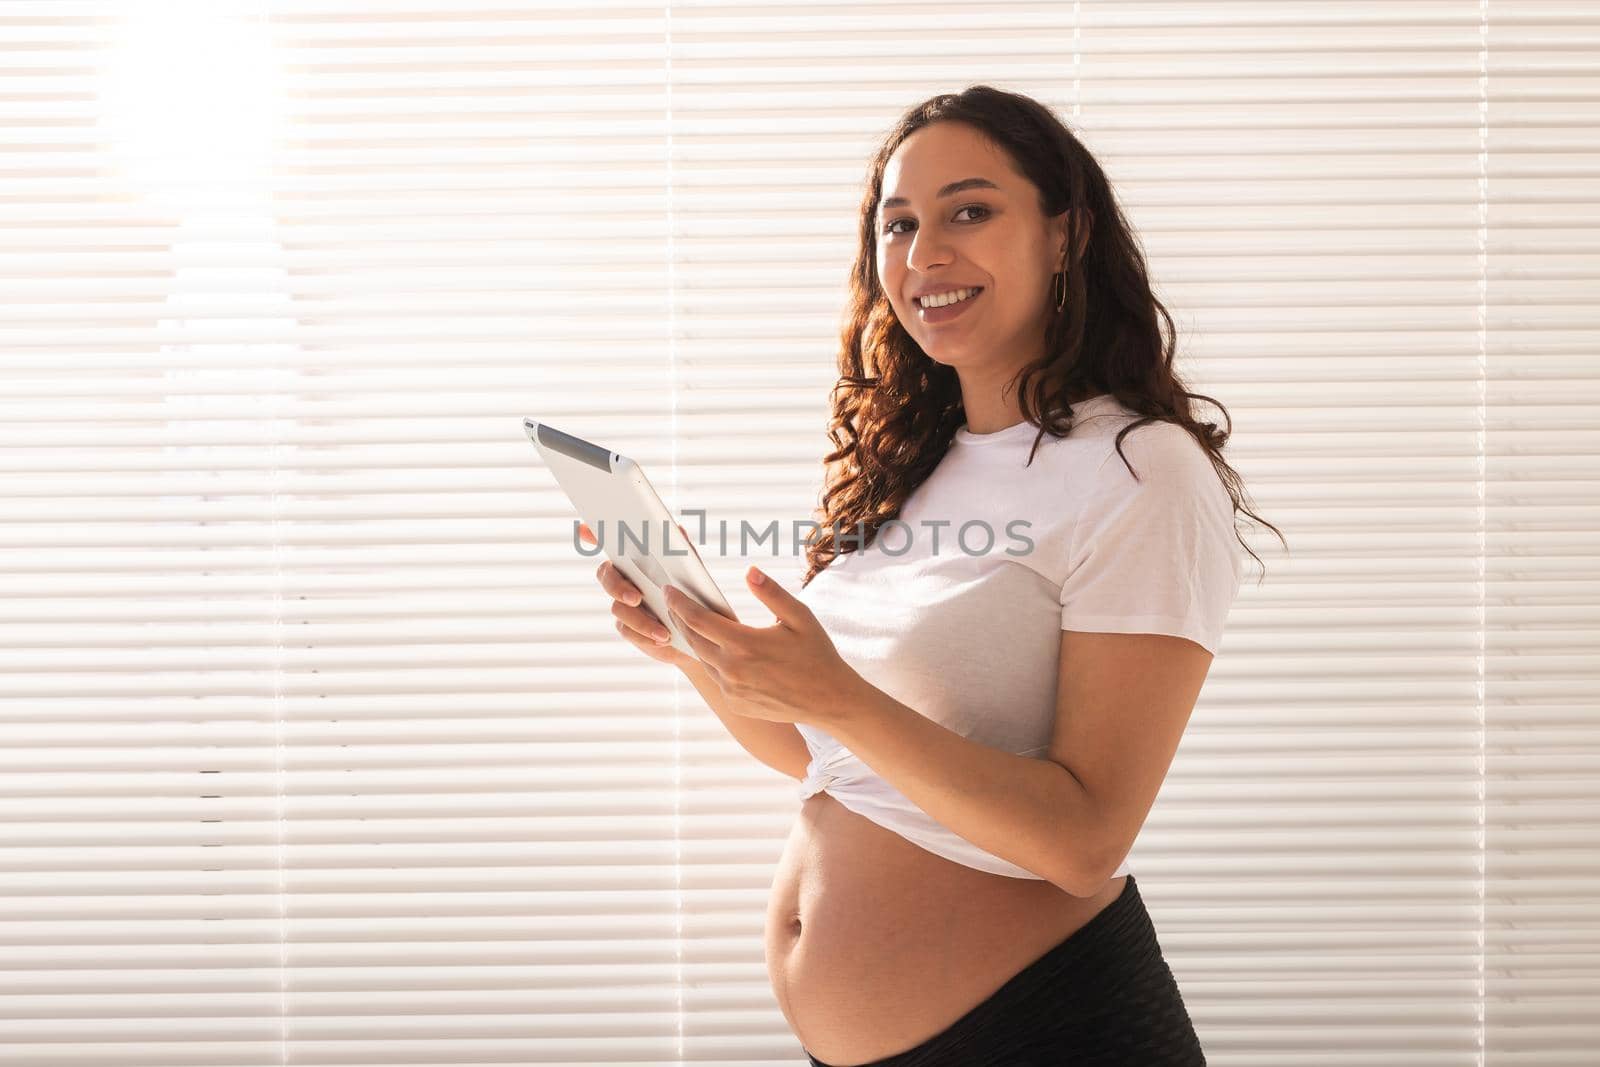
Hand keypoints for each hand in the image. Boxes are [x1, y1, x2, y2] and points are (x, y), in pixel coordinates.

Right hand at [580, 521, 696, 671]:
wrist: (699, 634)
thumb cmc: (690, 597)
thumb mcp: (690, 572)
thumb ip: (682, 552)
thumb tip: (678, 529)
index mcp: (637, 562)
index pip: (612, 545)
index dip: (594, 535)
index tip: (583, 529)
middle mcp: (625, 580)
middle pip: (607, 577)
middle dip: (618, 587)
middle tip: (636, 598)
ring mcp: (624, 605)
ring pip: (618, 608)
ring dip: (641, 620)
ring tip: (663, 632)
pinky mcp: (628, 628)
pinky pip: (627, 631)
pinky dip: (644, 636)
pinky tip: (661, 640)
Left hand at [662, 566, 862, 725]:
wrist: (829, 699)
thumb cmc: (817, 654)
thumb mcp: (799, 617)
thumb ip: (771, 593)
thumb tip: (748, 571)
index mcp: (744, 644)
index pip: (698, 619)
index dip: (679, 602)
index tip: (669, 590)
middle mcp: (732, 670)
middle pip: (693, 639)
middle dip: (679, 618)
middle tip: (673, 602)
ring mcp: (732, 689)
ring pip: (703, 659)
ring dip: (694, 639)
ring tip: (689, 622)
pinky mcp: (736, 703)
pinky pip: (716, 678)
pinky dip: (711, 661)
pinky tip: (712, 648)